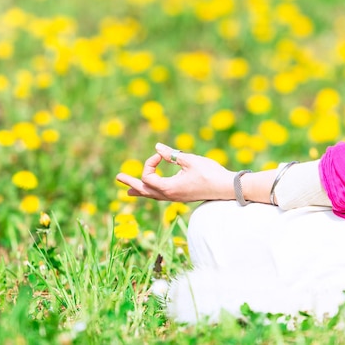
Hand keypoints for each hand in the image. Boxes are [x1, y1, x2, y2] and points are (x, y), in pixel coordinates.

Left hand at [116, 142, 235, 201]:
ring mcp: (175, 198)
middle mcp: (169, 196)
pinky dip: (151, 192)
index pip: (148, 176)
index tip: (161, 154)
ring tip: (128, 191)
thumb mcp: (189, 160)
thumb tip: (157, 147)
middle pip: (144, 190)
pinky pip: (161, 195)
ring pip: (152, 195)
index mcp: (169, 188)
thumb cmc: (210, 173)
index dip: (150, 162)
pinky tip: (151, 190)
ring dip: (140, 190)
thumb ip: (171, 154)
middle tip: (118, 177)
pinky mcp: (181, 196)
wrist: (226, 188)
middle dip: (131, 182)